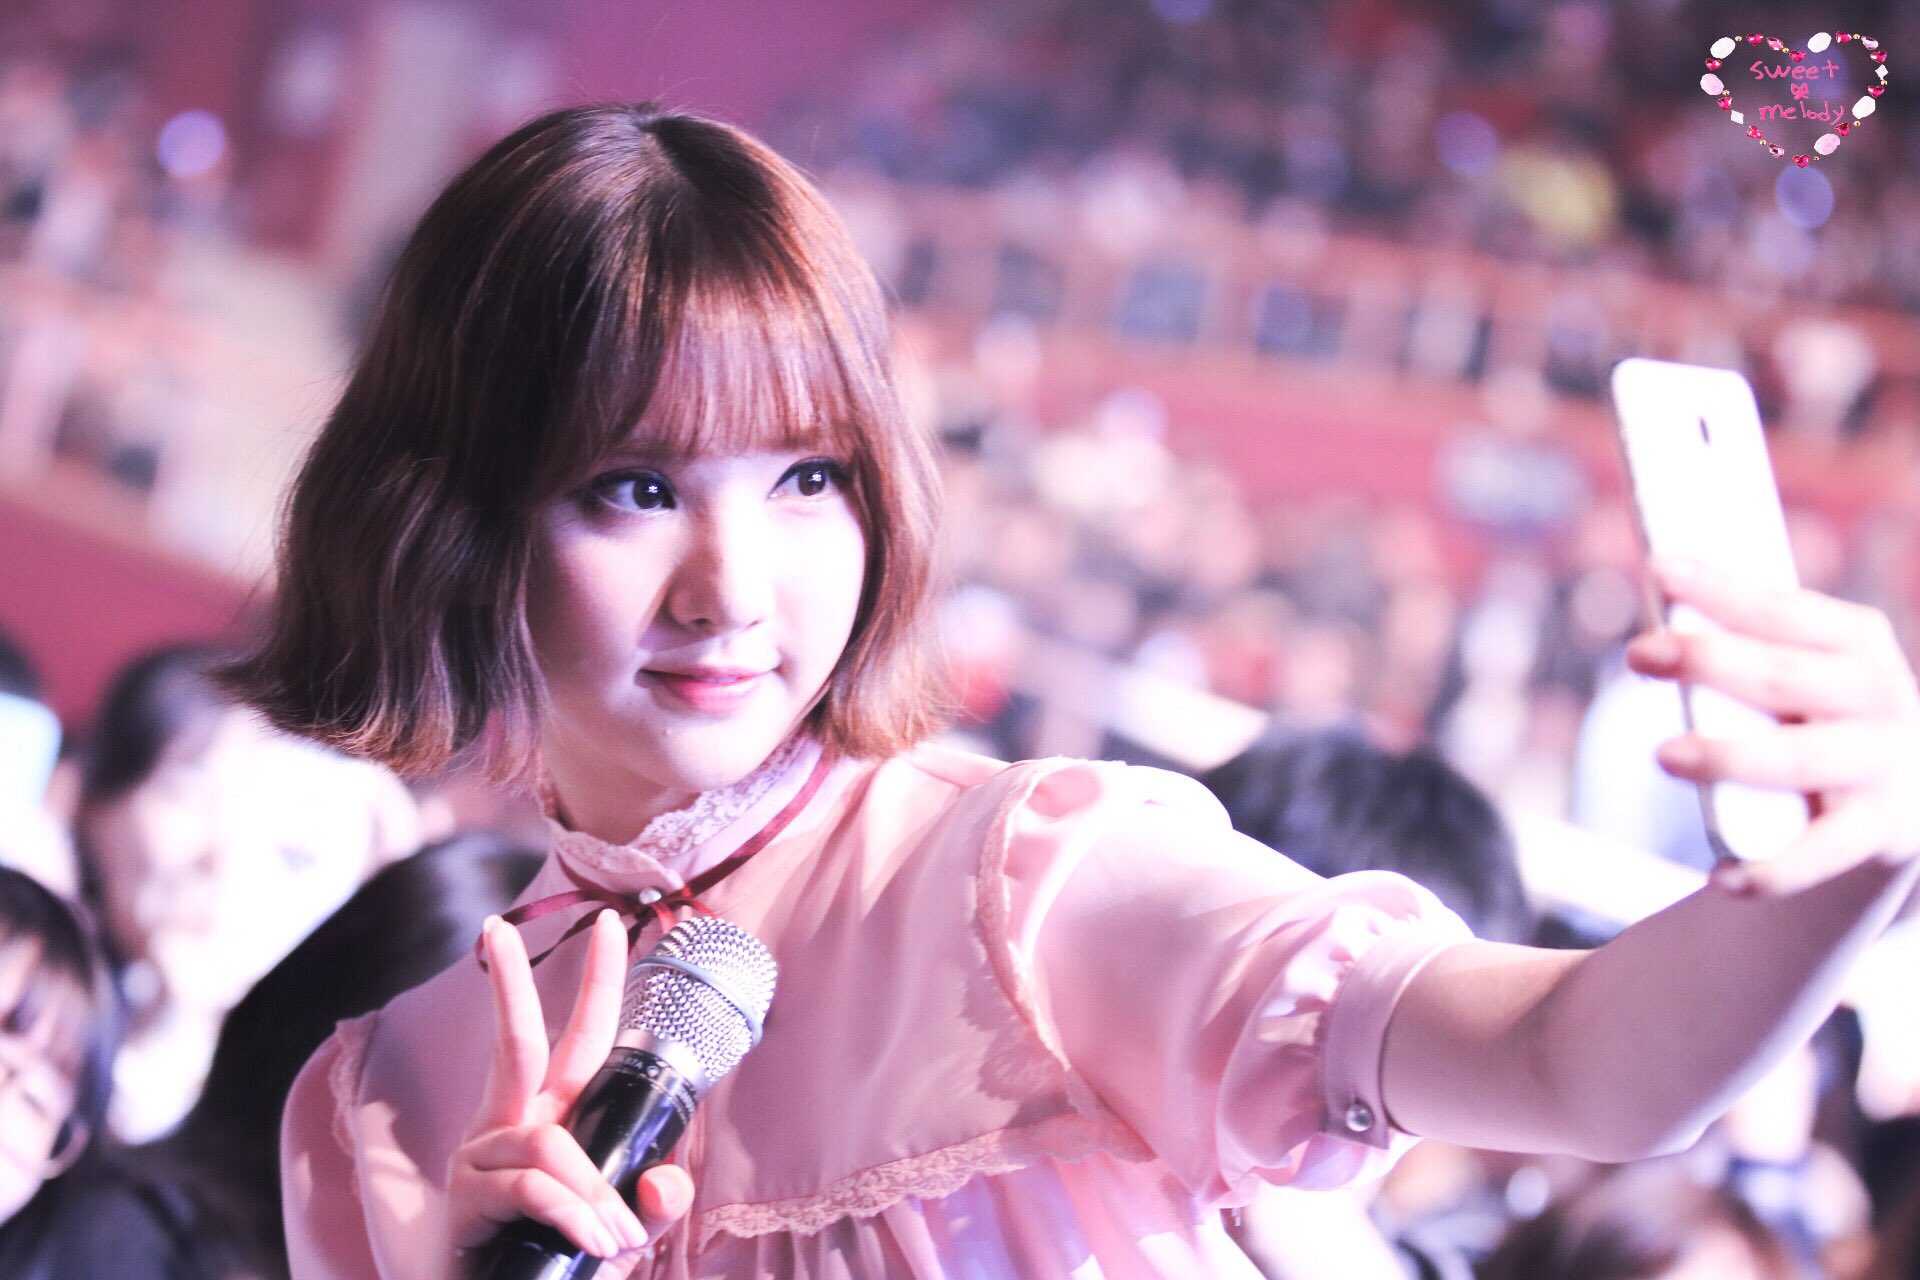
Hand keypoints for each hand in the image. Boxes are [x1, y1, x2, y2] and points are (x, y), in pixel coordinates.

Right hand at [446, 910, 694, 1265]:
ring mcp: (481, 1158)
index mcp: (551, 1115)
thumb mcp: (622, 1230)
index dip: (598, 982)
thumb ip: (653, 1206)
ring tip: (617, 1238)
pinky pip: (531, 1186)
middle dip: (510, 983)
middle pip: (515, 1041)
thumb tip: (667, 1185)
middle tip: (497, 927)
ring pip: (548, 1141)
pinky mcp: (468, 1199)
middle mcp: (510, 1123)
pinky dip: (572, 1212)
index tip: (614, 922)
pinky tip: (596, 1242)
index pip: (578, 1037)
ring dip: (592, 1191)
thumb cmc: (561, 1264)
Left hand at [1625, 557, 1919, 894]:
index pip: (1783, 608)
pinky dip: (1769, 870)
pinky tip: (1721, 878)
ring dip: (1728, 756)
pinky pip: (1818, 855)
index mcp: (1857, 641)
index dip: (1721, 589)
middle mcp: (1879, 698)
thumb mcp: (1800, 662)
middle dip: (1707, 662)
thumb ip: (1745, 638)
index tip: (1659, 568)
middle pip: (1783, 677)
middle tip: (1638, 652)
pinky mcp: (1874, 833)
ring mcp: (1881, 767)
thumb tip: (1655, 600)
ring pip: (1797, 761)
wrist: (1901, 795)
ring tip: (1665, 755)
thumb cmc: (1815, 710)